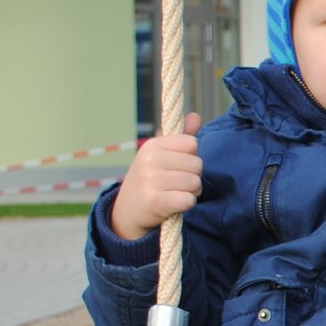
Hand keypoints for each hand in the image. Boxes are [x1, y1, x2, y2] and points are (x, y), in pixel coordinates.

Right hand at [110, 113, 203, 240]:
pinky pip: (189, 200)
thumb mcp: (160, 155)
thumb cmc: (150, 179)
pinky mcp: (156, 202)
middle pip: (197, 164)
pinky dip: (187, 204)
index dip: (191, 156)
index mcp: (152, 145)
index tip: (178, 165)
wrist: (128, 210)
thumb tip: (196, 115)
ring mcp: (151, 180)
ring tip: (175, 193)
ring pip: (196, 183)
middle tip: (177, 184)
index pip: (192, 144)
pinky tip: (174, 204)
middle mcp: (150, 160)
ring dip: (192, 192)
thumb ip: (181, 138)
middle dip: (194, 176)